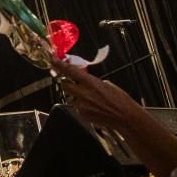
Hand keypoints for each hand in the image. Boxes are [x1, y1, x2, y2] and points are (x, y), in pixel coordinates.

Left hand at [51, 59, 176, 176]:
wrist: (124, 116)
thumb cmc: (119, 99)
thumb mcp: (107, 84)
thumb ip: (93, 82)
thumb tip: (86, 82)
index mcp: (90, 82)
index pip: (70, 71)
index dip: (60, 65)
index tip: (53, 60)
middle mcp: (83, 93)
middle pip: (65, 85)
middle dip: (67, 83)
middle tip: (74, 83)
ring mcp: (81, 104)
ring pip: (72, 97)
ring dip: (77, 96)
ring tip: (92, 100)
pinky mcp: (82, 114)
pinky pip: (77, 107)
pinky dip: (83, 106)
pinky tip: (94, 108)